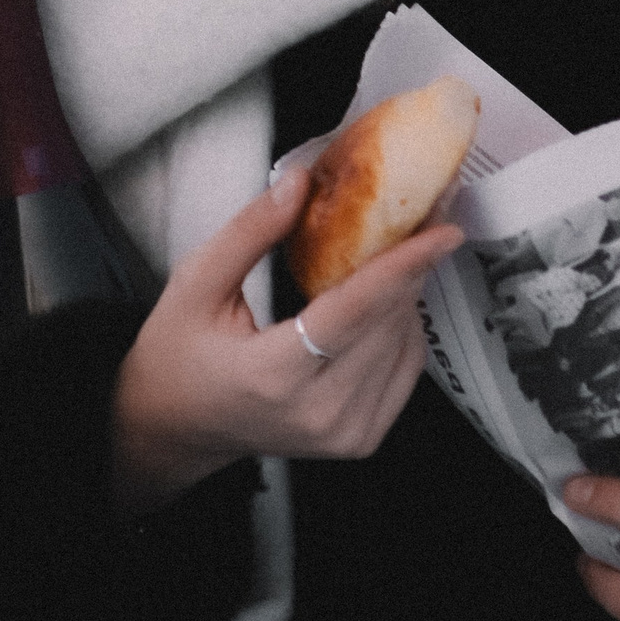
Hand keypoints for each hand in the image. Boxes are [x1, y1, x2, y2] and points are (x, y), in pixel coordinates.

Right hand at [110, 160, 463, 511]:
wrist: (176, 427)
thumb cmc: (178, 354)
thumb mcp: (195, 284)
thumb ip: (250, 231)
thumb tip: (300, 180)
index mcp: (273, 375)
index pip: (355, 312)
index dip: (403, 266)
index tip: (443, 230)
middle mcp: (318, 413)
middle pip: (388, 324)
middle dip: (409, 266)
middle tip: (417, 217)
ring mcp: (344, 434)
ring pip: (403, 344)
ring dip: (405, 294)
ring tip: (391, 255)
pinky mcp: (360, 440)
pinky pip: (405, 368)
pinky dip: (400, 327)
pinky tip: (378, 301)